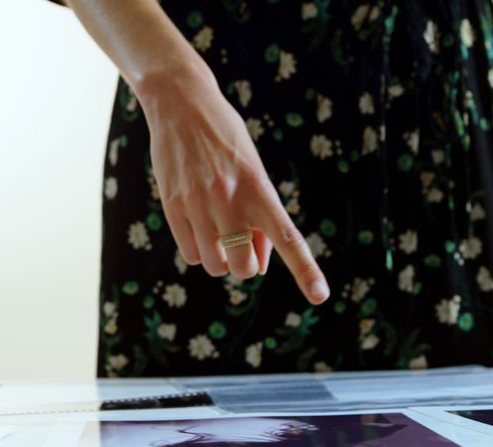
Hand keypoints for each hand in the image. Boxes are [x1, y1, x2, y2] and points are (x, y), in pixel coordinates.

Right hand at [137, 70, 329, 303]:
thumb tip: (256, 261)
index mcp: (259, 188)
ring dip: (221, 258)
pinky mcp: (172, 206)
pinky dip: (199, 250)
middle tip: (244, 241)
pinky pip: (191, 254)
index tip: (320, 296)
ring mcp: (198, 204)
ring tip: (219, 229)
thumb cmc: (226, 139)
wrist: (181, 102)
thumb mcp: (253, 170)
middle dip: (246, 264)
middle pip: (244, 268)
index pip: (287, 237)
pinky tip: (199, 224)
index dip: (305, 269)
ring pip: (215, 265)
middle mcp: (229, 199)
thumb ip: (260, 215)